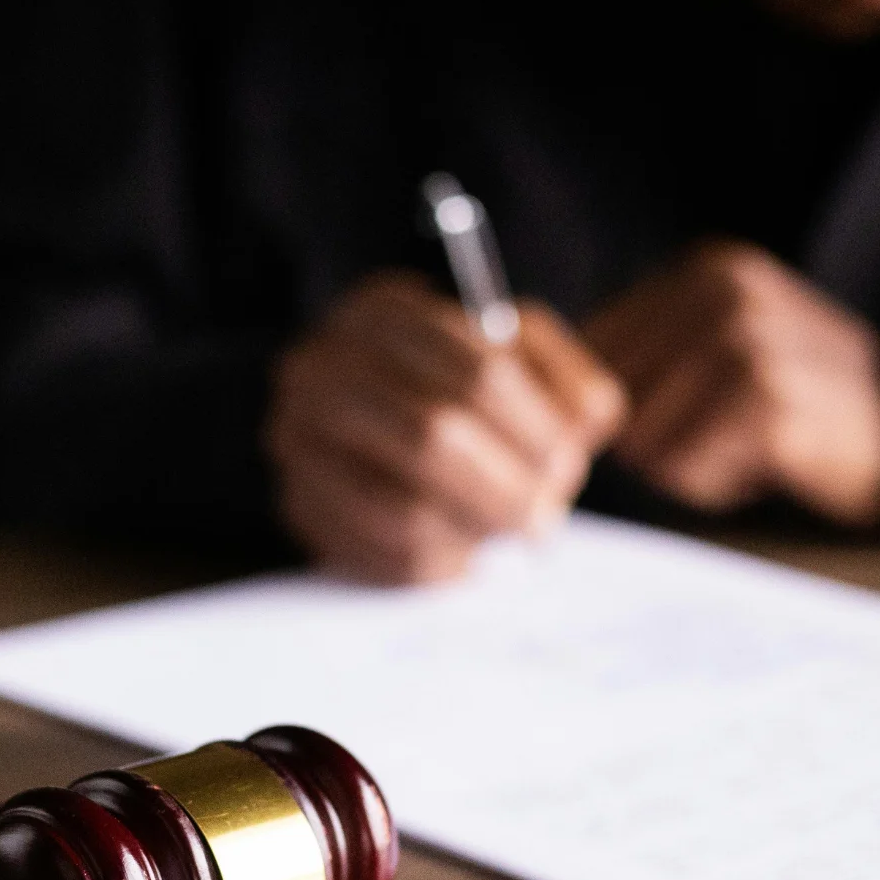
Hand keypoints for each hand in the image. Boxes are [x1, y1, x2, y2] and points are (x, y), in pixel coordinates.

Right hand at [267, 271, 624, 584]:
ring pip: (403, 509)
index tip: (566, 463)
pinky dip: (440, 565)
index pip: (479, 374)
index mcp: (382, 313)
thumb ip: (566, 379)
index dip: (535, 429)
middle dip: (507, 488)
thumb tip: (582, 426)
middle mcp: (322, 369)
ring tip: (506, 532)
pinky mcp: (298, 504)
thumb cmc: (459, 382)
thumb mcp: (519, 354)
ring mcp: (298, 440)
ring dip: (475, 531)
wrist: (368, 412)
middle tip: (545, 516)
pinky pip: (379, 556)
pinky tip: (464, 553)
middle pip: (434, 437)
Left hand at [585, 241, 879, 525]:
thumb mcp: (728, 342)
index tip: (672, 418)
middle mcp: (724, 293)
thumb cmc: (800, 400)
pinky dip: (714, 484)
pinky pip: (686, 469)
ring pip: (644, 437)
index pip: (596, 345)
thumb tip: (548, 394)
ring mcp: (748, 343)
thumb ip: (649, 351)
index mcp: (707, 269)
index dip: (614, 403)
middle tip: (720, 436)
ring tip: (745, 447)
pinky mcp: (767, 403)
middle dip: (651, 437)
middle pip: (613, 396)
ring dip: (684, 464)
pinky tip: (764, 465)